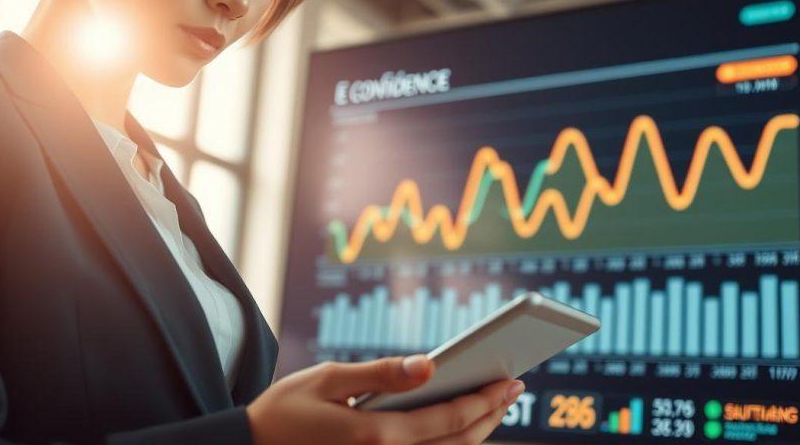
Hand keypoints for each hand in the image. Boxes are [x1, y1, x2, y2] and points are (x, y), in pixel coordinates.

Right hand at [247, 354, 524, 444]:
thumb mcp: (328, 380)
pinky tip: (458, 427)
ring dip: (476, 434)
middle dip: (490, 416)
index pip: (448, 420)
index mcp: (375, 436)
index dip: (485, 400)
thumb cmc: (286, 409)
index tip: (511, 381)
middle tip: (513, 389)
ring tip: (493, 406)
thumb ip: (381, 373)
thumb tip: (430, 364)